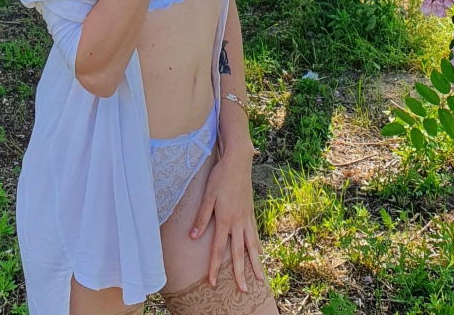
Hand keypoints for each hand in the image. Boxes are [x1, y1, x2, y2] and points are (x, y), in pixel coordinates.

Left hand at [188, 148, 264, 292]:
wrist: (238, 162)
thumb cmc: (220, 177)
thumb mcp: (207, 196)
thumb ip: (201, 218)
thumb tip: (194, 237)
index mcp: (225, 220)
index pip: (218, 249)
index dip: (214, 267)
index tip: (213, 283)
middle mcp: (238, 222)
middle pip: (239, 253)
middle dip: (240, 274)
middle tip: (244, 291)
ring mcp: (247, 218)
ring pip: (252, 246)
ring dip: (255, 264)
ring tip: (259, 279)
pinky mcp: (250, 212)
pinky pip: (254, 235)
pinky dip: (257, 247)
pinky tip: (258, 254)